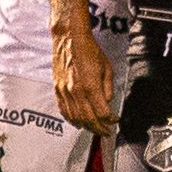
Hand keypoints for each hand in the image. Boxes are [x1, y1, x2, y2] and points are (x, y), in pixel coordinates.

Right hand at [54, 21, 116, 135]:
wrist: (69, 39)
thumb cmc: (89, 50)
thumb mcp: (107, 68)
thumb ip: (108, 87)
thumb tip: (107, 102)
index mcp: (90, 86)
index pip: (101, 112)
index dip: (110, 120)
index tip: (114, 120)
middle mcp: (76, 91)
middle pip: (88, 119)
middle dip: (99, 128)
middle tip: (106, 132)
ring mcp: (65, 91)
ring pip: (75, 118)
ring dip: (86, 126)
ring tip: (94, 129)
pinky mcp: (57, 89)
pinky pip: (64, 110)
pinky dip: (72, 120)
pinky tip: (78, 123)